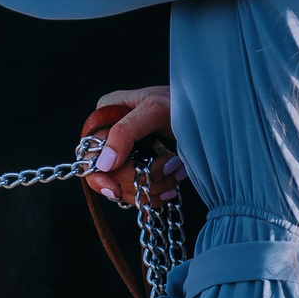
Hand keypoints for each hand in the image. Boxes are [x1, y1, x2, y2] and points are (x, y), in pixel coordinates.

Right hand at [84, 86, 184, 207]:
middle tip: (169, 165)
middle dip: (138, 178)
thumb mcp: (154, 110)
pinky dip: (158, 195)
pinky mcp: (142, 172)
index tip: (116, 190)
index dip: (99, 175)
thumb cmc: (183, 102)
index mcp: (105, 118)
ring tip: (178, 168)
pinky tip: (173, 183)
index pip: (89, 154)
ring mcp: (126, 157)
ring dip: (154, 186)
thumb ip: (125, 132)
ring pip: (124, 190)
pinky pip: (138, 195)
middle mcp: (111, 138)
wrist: (209, 114)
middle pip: (106, 176)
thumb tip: (102, 163)